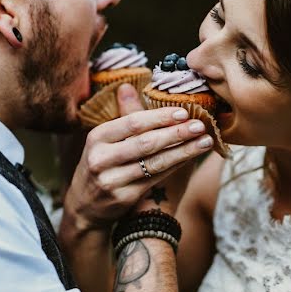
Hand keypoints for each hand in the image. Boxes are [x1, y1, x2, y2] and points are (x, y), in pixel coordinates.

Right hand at [63, 84, 213, 231]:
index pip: (133, 123)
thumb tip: (128, 86)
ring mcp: (112, 180)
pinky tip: (190, 157)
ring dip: (183, 151)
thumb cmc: (102, 164)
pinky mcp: (124, 197)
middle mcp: (101, 158)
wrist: (86, 205)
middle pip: (145, 143)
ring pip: (154, 163)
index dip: (160, 117)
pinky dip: (176, 166)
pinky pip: (156, 178)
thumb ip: (122, 116)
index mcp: (97, 137)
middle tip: (199, 125)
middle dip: (176, 133)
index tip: (183, 112)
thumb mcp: (105, 140)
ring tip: (204, 141)